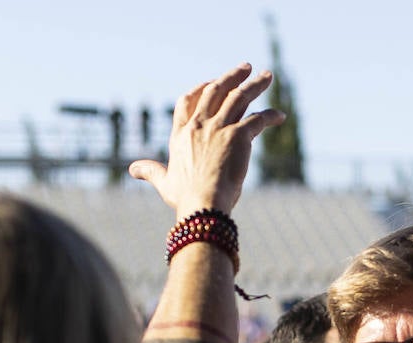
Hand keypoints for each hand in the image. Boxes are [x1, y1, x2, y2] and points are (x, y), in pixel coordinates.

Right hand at [129, 63, 285, 218]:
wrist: (203, 205)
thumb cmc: (185, 198)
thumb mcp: (164, 181)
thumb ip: (150, 171)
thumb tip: (132, 169)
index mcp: (181, 134)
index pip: (187, 101)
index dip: (200, 88)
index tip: (213, 82)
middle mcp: (198, 126)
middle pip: (214, 91)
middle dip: (230, 76)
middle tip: (245, 67)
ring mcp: (218, 129)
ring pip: (238, 98)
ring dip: (254, 85)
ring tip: (267, 76)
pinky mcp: (238, 136)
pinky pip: (257, 119)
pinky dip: (270, 115)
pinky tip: (280, 116)